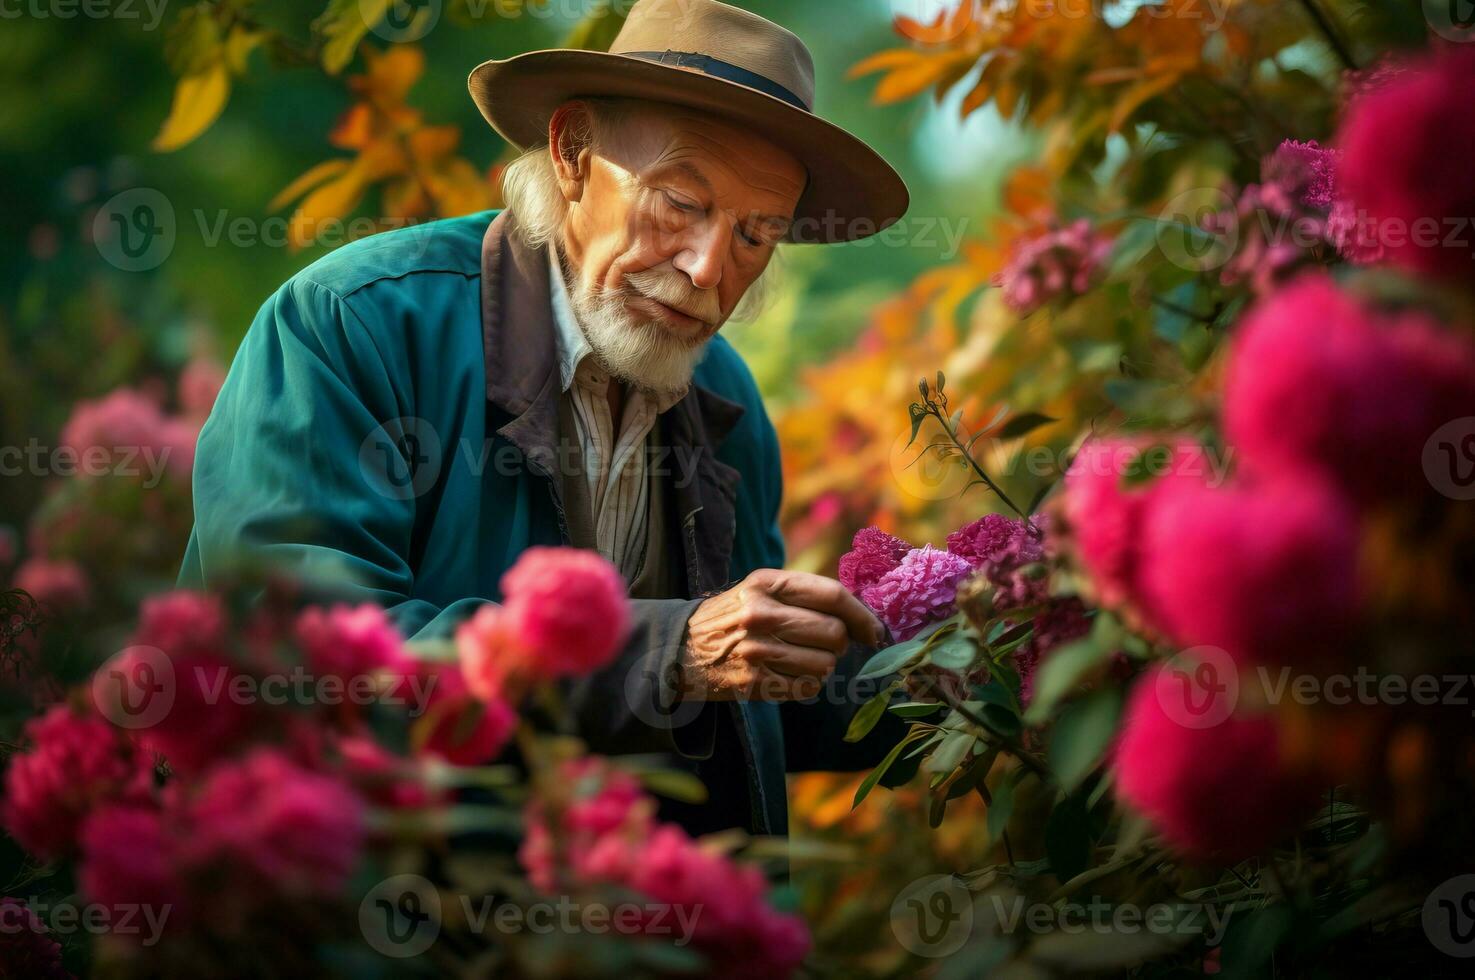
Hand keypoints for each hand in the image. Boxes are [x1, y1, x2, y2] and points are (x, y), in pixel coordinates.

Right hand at [678, 568, 885, 701]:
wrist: (679, 650)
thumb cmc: (731, 617)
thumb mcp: (759, 589)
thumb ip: (803, 594)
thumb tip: (861, 615)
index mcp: (766, 583)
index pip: (832, 595)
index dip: (862, 614)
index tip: (875, 630)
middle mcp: (761, 614)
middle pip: (834, 632)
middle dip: (839, 642)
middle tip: (824, 643)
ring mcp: (756, 650)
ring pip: (825, 664)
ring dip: (823, 665)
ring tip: (800, 659)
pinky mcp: (754, 682)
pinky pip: (807, 687)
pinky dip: (807, 684)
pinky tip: (787, 674)